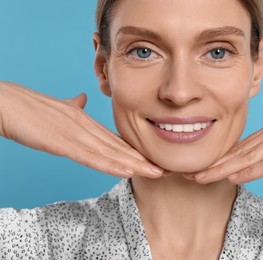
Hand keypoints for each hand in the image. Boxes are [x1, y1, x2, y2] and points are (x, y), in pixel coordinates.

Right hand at [0, 82, 163, 177]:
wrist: (4, 103)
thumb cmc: (26, 107)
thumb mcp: (55, 108)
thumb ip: (71, 106)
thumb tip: (80, 99)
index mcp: (83, 119)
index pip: (112, 138)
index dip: (132, 150)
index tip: (149, 159)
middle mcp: (84, 124)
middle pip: (118, 146)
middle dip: (141, 159)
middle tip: (163, 168)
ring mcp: (75, 132)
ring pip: (110, 152)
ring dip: (134, 164)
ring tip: (155, 172)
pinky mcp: (62, 141)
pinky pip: (91, 157)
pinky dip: (111, 165)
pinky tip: (127, 171)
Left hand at [189, 83, 262, 183]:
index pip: (245, 145)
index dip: (224, 157)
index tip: (207, 166)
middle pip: (239, 151)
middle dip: (214, 164)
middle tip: (191, 173)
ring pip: (247, 157)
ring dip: (222, 169)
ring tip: (200, 177)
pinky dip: (250, 170)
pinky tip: (233, 177)